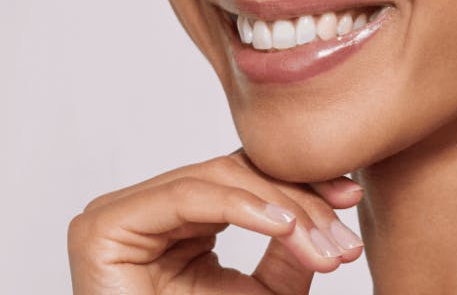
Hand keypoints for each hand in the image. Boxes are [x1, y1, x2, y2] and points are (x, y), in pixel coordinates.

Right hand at [67, 149, 365, 293]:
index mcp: (180, 217)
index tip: (352, 197)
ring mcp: (122, 211)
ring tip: (320, 243)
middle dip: (300, 202)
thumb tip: (332, 206)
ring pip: (219, 179)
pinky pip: (187, 196)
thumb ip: (288, 251)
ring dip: (282, 209)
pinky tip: (284, 227)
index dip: (301, 183)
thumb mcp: (261, 294)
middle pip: (237, 174)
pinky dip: (243, 207)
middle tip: (342, 240)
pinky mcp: (104, 225)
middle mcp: (149, 208)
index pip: (246, 177)